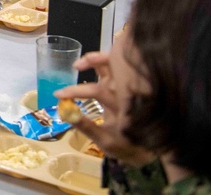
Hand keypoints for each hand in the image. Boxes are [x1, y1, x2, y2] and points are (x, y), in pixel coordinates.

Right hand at [56, 52, 155, 166]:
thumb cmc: (129, 147)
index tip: (58, 94)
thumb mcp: (106, 142)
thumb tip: (65, 113)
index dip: (75, 91)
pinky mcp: (128, 88)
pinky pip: (118, 70)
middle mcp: (126, 93)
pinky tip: (93, 63)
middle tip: (75, 66)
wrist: (152, 150)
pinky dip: (105, 63)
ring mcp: (128, 89)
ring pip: (116, 66)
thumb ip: (86, 127)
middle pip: (112, 69)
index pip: (96, 91)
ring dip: (99, 59)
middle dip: (91, 62)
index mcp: (122, 106)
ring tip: (81, 62)